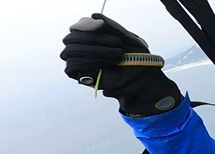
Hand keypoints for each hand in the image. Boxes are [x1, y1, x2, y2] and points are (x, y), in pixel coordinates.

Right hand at [60, 13, 180, 115]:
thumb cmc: (135, 57)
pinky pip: (72, 65)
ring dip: (95, 51)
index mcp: (89, 38)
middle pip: (71, 39)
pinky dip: (89, 62)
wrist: (143, 77)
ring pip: (71, 51)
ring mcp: (79, 62)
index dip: (86, 26)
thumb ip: (109, 25)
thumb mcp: (125, 36)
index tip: (102, 26)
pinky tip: (107, 63)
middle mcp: (81, 49)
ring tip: (118, 55)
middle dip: (94, 39)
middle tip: (117, 43)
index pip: (75, 28)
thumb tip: (93, 16)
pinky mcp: (80, 76)